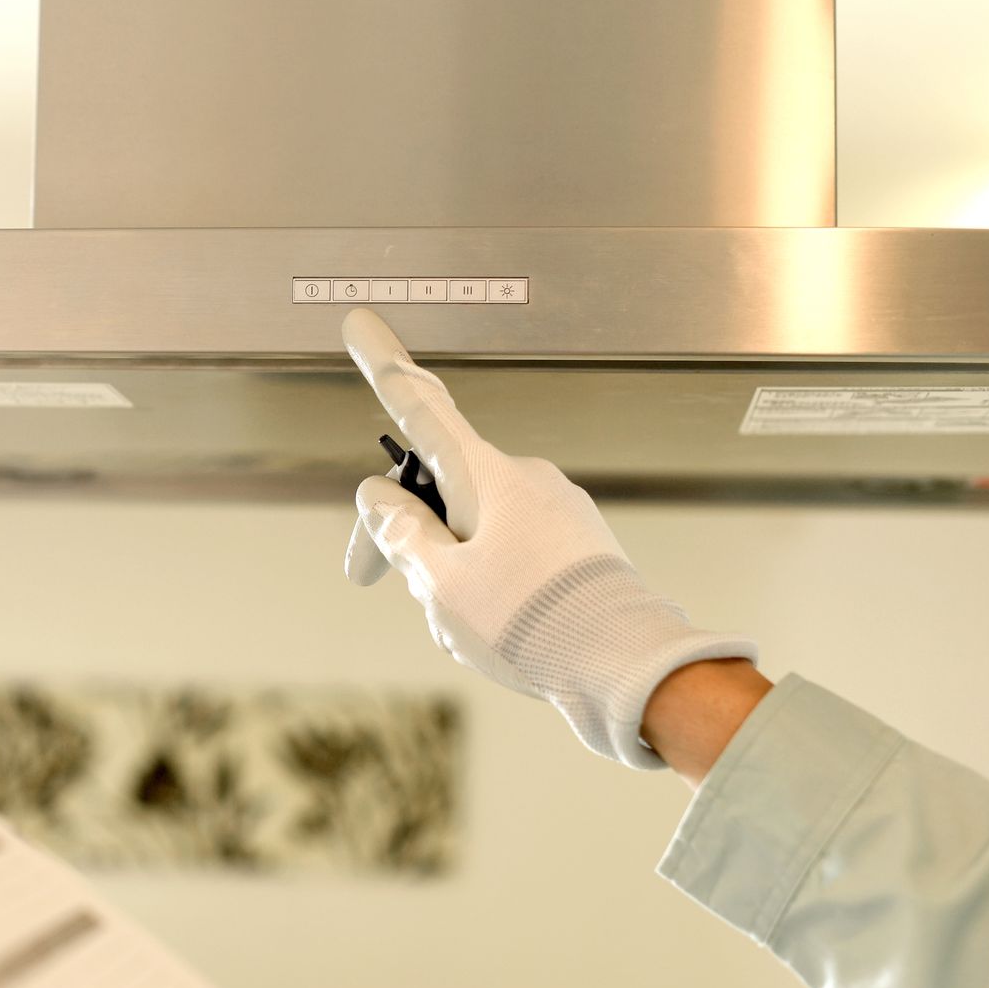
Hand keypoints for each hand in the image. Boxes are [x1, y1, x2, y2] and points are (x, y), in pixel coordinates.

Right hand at [340, 308, 758, 768]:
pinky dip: (488, 582)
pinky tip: (501, 631)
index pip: (418, 405)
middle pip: (437, 486)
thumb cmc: (530, 623)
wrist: (628, 669)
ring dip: (448, 569)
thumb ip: (399, 532)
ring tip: (468, 626)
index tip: (360, 319)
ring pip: (471, 528)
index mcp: (486, 475)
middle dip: (402, 532)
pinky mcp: (576, 543)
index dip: (382, 362)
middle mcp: (524, 477)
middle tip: (366, 580)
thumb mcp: (439, 581)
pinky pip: (511, 549)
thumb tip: (379, 497)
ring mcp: (555, 509)